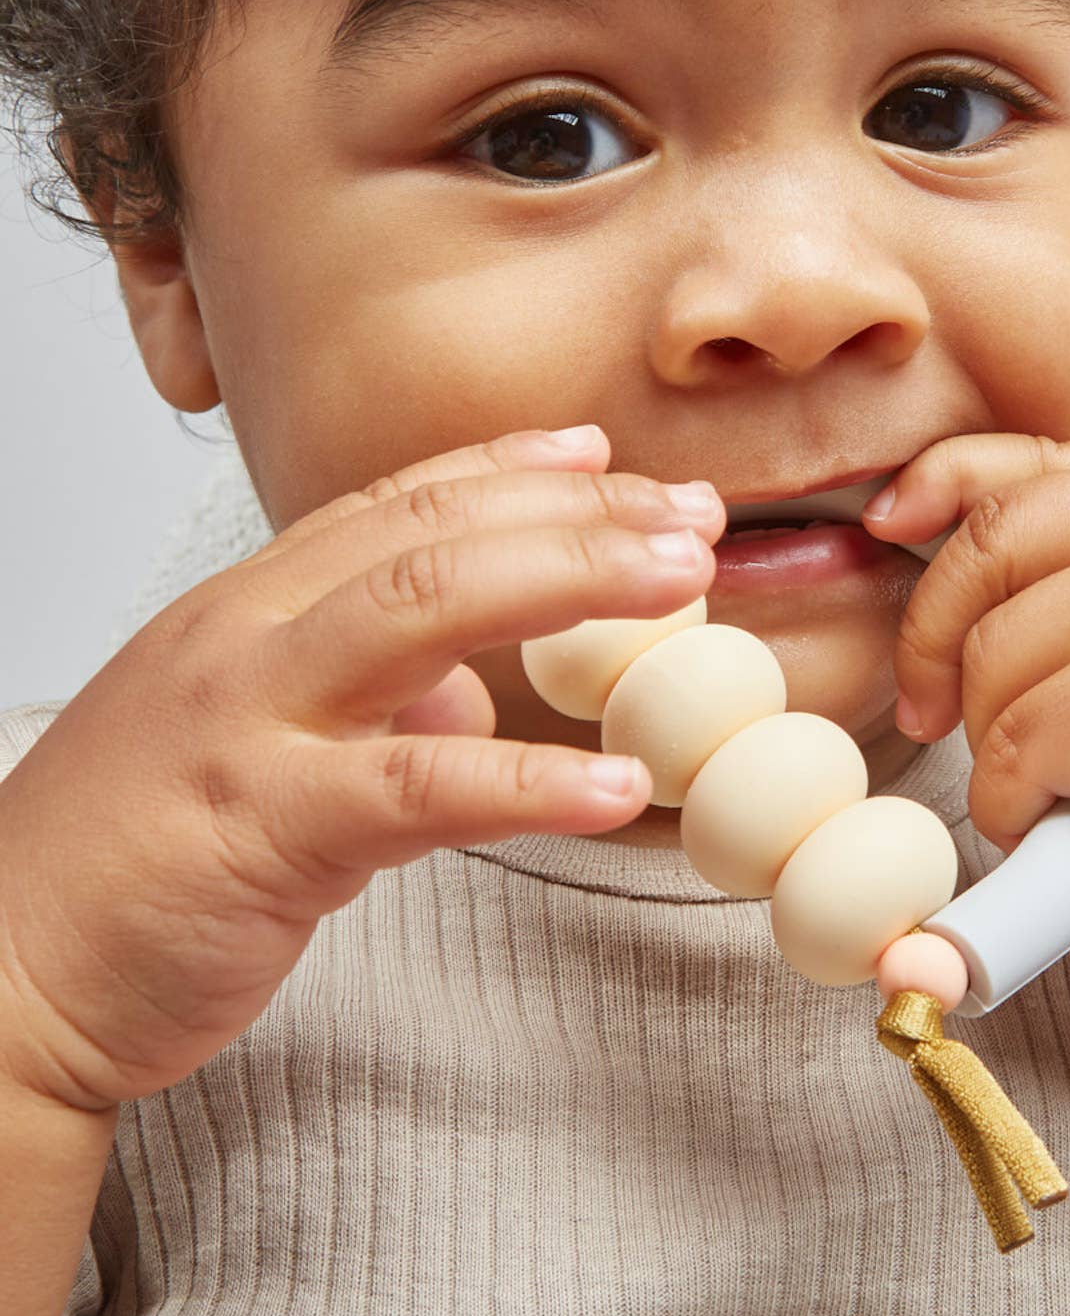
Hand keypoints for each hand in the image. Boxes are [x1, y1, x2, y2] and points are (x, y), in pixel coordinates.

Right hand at [0, 427, 719, 1113]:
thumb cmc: (132, 861)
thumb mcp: (256, 746)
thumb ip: (367, 704)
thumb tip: (471, 702)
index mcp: (250, 610)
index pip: (398, 504)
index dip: (513, 470)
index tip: (608, 454)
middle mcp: (248, 639)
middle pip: (432, 536)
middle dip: (575, 511)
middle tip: (691, 512)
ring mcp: (249, 723)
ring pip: (422, 611)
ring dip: (567, 580)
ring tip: (680, 581)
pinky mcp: (261, 829)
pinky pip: (416, 791)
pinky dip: (528, 782)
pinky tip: (618, 783)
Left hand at [865, 435, 1069, 973]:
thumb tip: (947, 544)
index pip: (1036, 462)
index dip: (941, 484)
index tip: (887, 523)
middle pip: (991, 552)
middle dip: (935, 641)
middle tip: (933, 714)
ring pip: (995, 665)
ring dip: (998, 749)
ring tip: (1063, 786)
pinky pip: (1021, 747)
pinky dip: (1019, 803)